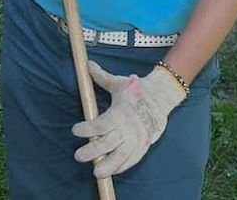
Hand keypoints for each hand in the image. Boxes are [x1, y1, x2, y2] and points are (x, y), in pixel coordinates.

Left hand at [72, 61, 186, 177]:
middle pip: (107, 143)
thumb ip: (101, 77)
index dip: (87, 129)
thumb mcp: (118, 82)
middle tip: (78, 156)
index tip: (75, 130)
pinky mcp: (143, 145)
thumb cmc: (136, 90)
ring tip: (96, 172)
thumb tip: (87, 64)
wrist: (161, 98)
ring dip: (107, 165)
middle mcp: (127, 128)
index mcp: (119, 113)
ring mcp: (136, 139)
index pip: (100, 124)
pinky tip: (111, 171)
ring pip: (120, 156)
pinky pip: (132, 160)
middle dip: (92, 151)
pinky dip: (122, 167)